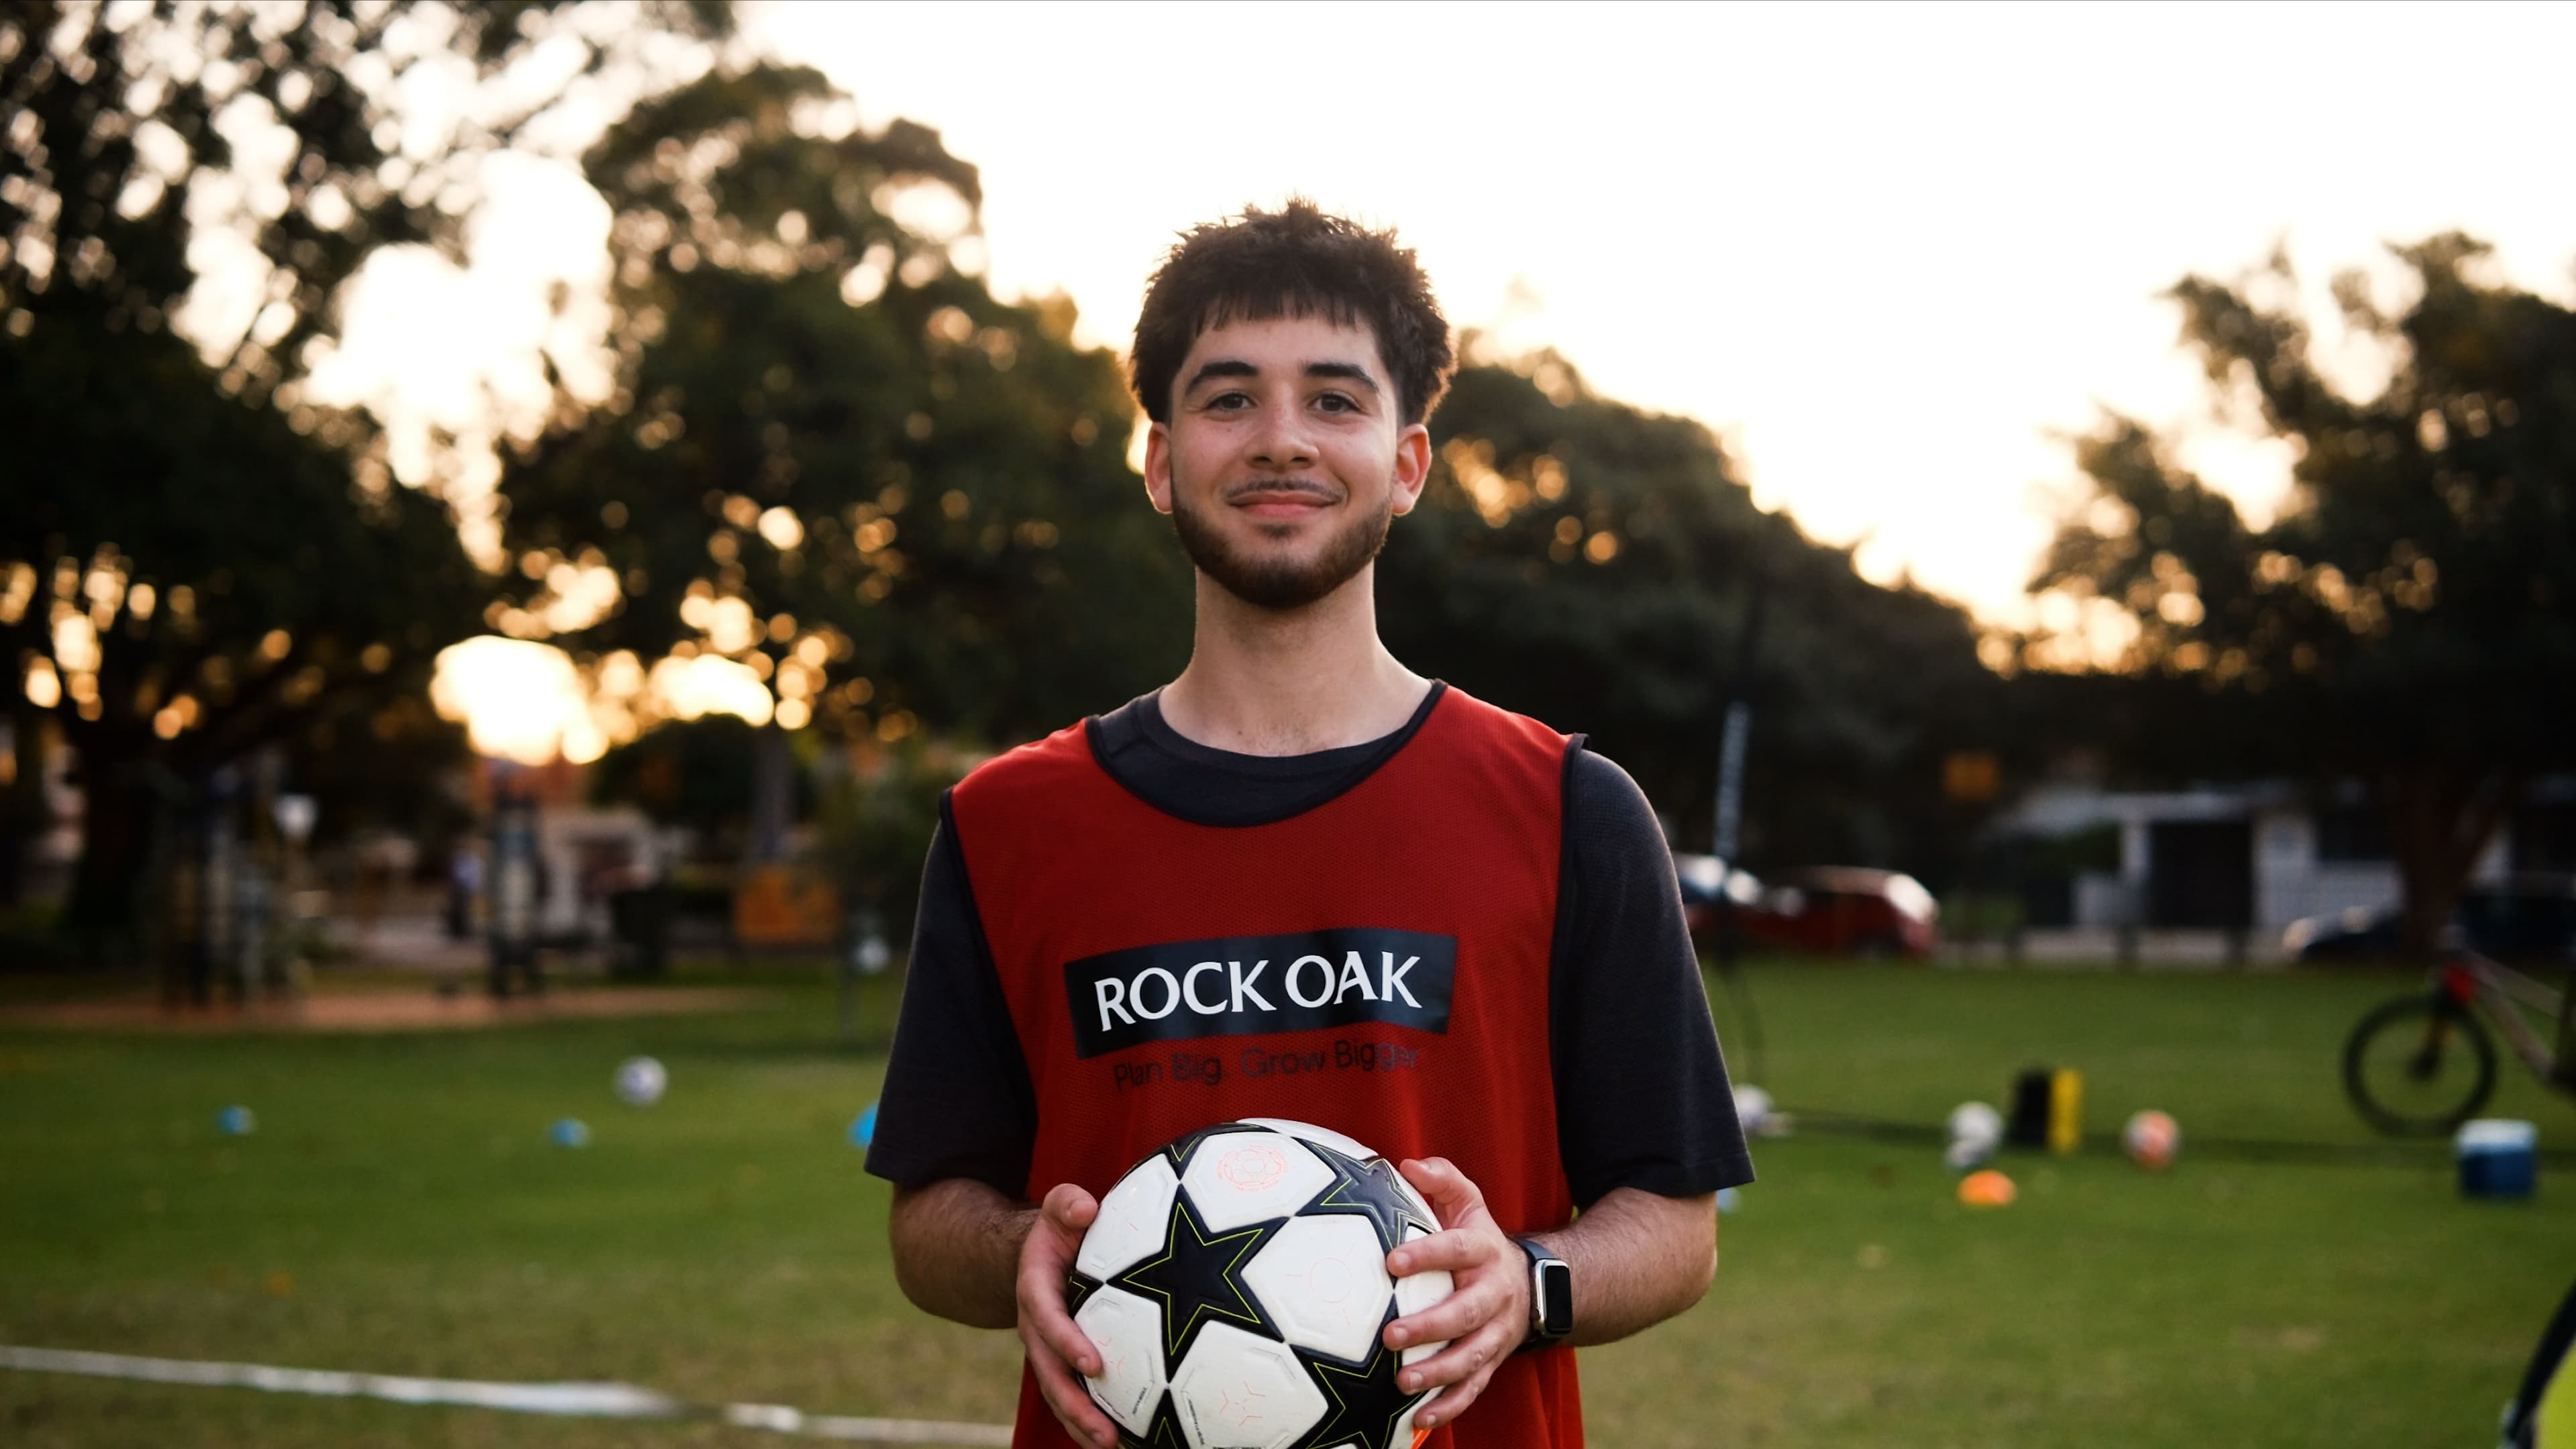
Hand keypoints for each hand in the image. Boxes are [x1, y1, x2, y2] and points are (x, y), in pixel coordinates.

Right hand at [1017, 1183, 1118, 1447]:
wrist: (1038, 1255)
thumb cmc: (1060, 1230)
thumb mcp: (1059, 1207)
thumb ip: (1066, 1203)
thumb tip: (1085, 1209)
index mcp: (1035, 1292)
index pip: (1047, 1320)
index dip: (1066, 1342)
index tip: (1094, 1364)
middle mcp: (1037, 1330)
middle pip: (1049, 1375)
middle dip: (1073, 1406)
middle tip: (1105, 1432)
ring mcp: (1049, 1352)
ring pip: (1058, 1394)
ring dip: (1080, 1424)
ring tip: (1111, 1447)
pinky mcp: (1064, 1364)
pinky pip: (1074, 1396)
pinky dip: (1090, 1420)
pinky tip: (1125, 1439)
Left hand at [1381, 1156, 1530, 1429]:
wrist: (1528, 1285)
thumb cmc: (1477, 1239)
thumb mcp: (1468, 1203)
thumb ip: (1442, 1179)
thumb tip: (1405, 1164)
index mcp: (1485, 1251)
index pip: (1458, 1249)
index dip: (1428, 1254)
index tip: (1391, 1260)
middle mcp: (1494, 1294)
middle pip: (1466, 1313)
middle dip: (1430, 1326)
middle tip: (1390, 1334)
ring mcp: (1496, 1333)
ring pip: (1472, 1357)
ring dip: (1438, 1373)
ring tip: (1402, 1383)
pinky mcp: (1492, 1362)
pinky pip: (1474, 1389)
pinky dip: (1450, 1407)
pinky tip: (1420, 1420)